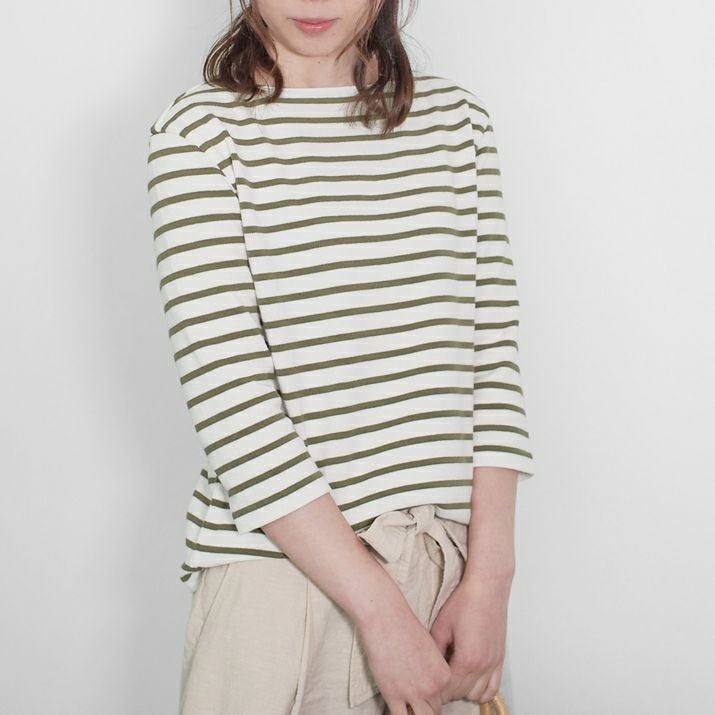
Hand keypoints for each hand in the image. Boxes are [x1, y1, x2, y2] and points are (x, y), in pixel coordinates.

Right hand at [357, 593, 452, 714]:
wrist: (386, 618)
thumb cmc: (406, 627)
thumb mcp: (430, 648)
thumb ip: (434, 668)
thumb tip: (431, 681)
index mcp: (444, 675)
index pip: (445, 697)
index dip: (434, 695)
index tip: (425, 690)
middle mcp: (432, 687)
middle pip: (434, 710)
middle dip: (425, 704)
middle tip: (415, 696)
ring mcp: (413, 693)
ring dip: (415, 712)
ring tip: (407, 703)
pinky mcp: (393, 695)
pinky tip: (396, 706)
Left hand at [429, 573, 510, 704]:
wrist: (487, 588)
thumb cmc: (465, 602)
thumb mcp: (441, 626)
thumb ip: (434, 650)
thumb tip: (428, 666)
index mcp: (467, 658)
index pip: (449, 688)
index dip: (436, 689)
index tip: (427, 685)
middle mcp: (484, 665)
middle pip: (462, 693)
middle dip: (447, 691)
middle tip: (435, 682)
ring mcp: (494, 663)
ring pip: (478, 694)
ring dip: (464, 691)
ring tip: (451, 679)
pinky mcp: (500, 658)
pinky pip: (494, 688)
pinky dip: (482, 691)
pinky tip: (470, 682)